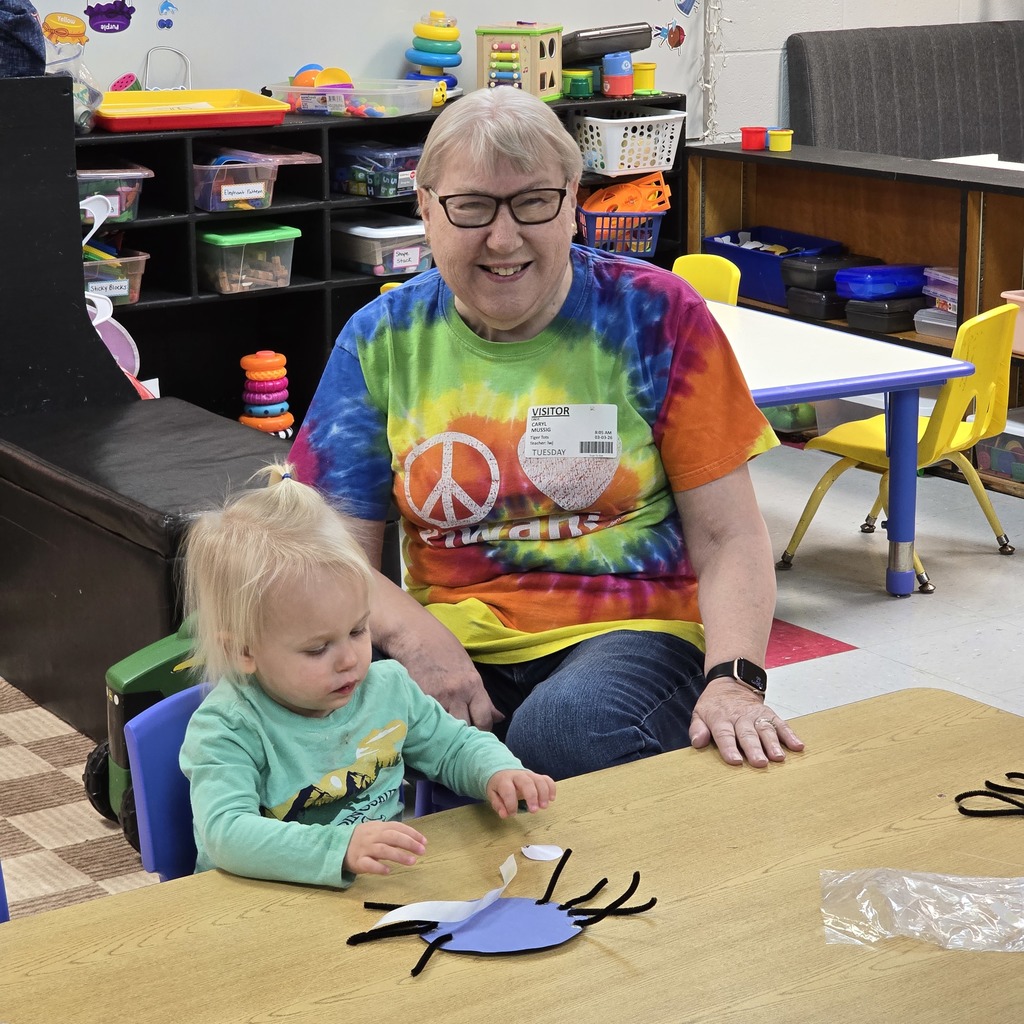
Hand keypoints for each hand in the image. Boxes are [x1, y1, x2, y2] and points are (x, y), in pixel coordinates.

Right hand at [343, 820, 426, 876]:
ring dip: (399, 855)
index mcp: (378, 827)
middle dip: (409, 843)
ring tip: (412, 861)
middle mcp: (372, 836)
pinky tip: (388, 871)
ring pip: (383, 850)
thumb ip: (392, 834)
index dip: (412, 833)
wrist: (337, 846)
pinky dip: (379, 867)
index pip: (397, 827)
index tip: (424, 842)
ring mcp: (364, 848)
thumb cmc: (362, 839)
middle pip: (392, 837)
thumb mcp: (376, 831)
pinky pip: (369, 864)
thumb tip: (413, 839)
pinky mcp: (357, 861)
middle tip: (422, 851)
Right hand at [395, 617, 502, 730]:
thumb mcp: (469, 670)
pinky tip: (429, 728)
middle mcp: (457, 693)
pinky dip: (429, 727)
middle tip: (461, 739)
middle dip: (464, 736)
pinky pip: (427, 722)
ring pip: (446, 729)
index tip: (478, 736)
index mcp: (473, 685)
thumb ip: (482, 696)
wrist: (417, 637)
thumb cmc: (444, 651)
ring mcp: (437, 697)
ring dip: (446, 734)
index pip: (484, 720)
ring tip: (445, 737)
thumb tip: (499, 717)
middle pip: (466, 728)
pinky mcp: (419, 699)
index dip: (483, 732)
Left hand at [486, 769, 556, 818]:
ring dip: (543, 793)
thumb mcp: (493, 795)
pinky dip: (551, 788)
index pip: (508, 790)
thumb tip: (504, 815)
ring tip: (544, 807)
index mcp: (504, 780)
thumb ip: (498, 805)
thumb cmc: (499, 786)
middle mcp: (518, 775)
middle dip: (532, 796)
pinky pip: (546, 779)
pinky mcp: (537, 776)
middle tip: (534, 811)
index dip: (511, 804)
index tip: (512, 814)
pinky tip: (552, 799)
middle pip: (526, 783)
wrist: (503, 771)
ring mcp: (529, 775)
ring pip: (539, 780)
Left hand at [689, 680, 803, 767]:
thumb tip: (698, 742)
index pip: (725, 734)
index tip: (735, 761)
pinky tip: (798, 746)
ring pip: (765, 729)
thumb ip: (697, 728)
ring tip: (779, 757)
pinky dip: (790, 735)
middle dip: (754, 749)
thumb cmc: (715, 705)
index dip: (729, 748)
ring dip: (773, 744)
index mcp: (720, 718)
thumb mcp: (699, 713)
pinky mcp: (769, 714)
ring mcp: (756, 715)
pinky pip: (781, 724)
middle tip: (760, 763)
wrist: (731, 682)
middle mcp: (740, 717)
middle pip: (747, 734)